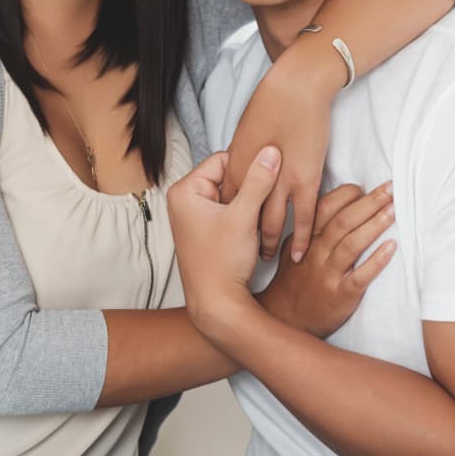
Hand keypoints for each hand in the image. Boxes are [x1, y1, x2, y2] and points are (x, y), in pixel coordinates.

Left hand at [167, 145, 282, 332]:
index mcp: (184, 190)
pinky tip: (252, 229)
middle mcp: (183, 199)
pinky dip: (243, 215)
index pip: (223, 160)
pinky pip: (228, 210)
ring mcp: (193, 215)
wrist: (217, 304)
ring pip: (230, 194)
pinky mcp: (204, 228)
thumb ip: (258, 181)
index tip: (266, 181)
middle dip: (248, 188)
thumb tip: (271, 151)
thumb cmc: (223, 263)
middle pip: (226, 177)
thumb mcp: (244, 217)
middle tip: (263, 203)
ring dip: (247, 202)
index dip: (247, 169)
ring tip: (256, 219)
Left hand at [222, 47, 338, 265]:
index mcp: (224, 168)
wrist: (295, 87)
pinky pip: (299, 216)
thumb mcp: (241, 143)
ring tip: (268, 255)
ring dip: (268, 238)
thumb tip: (234, 182)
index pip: (220, 198)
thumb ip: (237, 167)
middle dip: (246, 230)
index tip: (235, 218)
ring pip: (266, 220)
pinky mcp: (303, 181)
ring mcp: (273, 183)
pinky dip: (298, 235)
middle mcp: (243, 181)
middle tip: (248, 247)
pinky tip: (300, 252)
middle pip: (240, 212)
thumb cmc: (267, 109)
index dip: (230, 205)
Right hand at [259, 182, 397, 337]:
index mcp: (305, 238)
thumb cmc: (294, 281)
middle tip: (391, 188)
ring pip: (351, 244)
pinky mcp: (341, 295)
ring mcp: (327, 274)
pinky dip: (376, 261)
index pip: (325, 207)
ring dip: (374, 225)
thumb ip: (311, 228)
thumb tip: (334, 204)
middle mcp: (315, 253)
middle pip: (343, 221)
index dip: (347, 194)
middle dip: (369, 202)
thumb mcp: (293, 249)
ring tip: (394, 210)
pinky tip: (392, 248)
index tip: (366, 186)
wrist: (284, 318)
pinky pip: (360, 276)